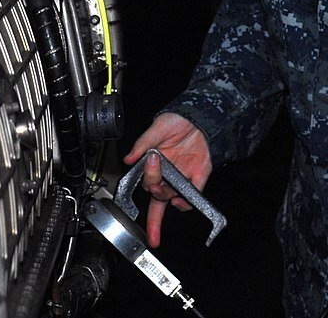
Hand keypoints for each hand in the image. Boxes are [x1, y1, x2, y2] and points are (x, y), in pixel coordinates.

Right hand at [123, 112, 212, 246]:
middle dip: (154, 191)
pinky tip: (181, 199)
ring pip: (171, 197)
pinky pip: (192, 196)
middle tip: (154, 178)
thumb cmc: (176, 120)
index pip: (144, 185)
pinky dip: (186, 202)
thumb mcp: (157, 129)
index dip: (138, 203)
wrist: (200, 115)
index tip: (136, 212)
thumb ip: (142, 144)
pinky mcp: (198, 176)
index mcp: (154, 164)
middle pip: (157, 195)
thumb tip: (128, 159)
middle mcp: (167, 173)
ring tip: (165, 183)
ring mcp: (182, 176)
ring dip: (167, 195)